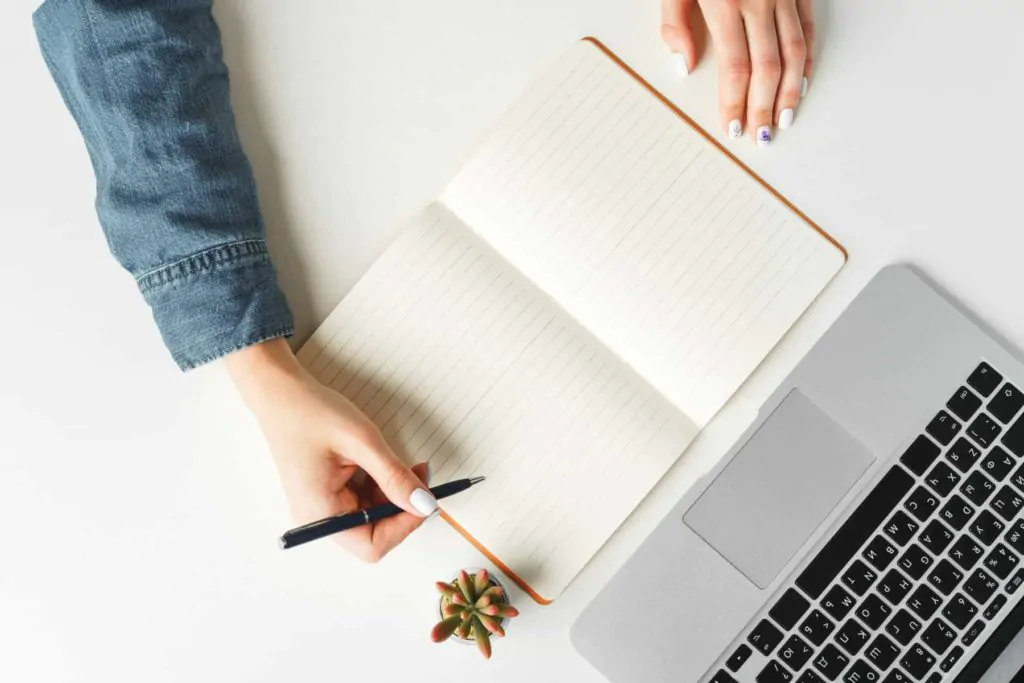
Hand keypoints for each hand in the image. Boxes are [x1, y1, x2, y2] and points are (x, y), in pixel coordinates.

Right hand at [226, 339, 436, 561]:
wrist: (282, 393)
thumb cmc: (311, 413)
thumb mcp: (362, 441)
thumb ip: (395, 476)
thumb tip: (425, 504)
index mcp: (320, 512)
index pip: (372, 545)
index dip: (404, 526)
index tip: (425, 499)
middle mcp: (318, 518)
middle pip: (374, 533)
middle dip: (402, 508)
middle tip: (421, 476)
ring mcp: (322, 507)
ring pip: (372, 518)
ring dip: (395, 495)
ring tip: (405, 465)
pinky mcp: (328, 495)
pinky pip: (363, 502)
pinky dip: (382, 487)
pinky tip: (384, 464)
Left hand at [662, 0, 813, 144]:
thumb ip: (674, 22)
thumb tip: (683, 67)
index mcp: (725, 4)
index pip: (734, 68)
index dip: (735, 103)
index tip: (733, 128)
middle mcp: (759, 1)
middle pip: (766, 68)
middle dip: (763, 108)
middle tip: (760, 136)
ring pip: (794, 52)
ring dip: (789, 91)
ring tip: (783, 119)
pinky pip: (807, 28)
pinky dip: (806, 59)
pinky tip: (800, 83)